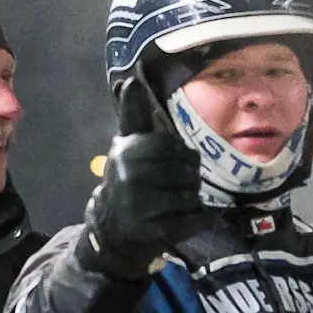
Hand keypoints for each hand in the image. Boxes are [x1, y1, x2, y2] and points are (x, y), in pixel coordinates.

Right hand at [78, 81, 218, 278]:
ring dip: (191, 198)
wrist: (112, 230)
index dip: (180, 155)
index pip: (176, 147)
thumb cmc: (125, 180)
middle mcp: (131, 177)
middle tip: (173, 186)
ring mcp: (143, 206)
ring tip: (175, 202)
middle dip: (188, 177)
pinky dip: (199, 217)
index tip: (171, 163)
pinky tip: (184, 217)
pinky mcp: (157, 231)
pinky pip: (197, 218)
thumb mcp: (126, 145)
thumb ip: (132, 114)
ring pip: (193, 194)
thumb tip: (129, 81)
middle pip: (189, 170)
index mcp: (127, 152)